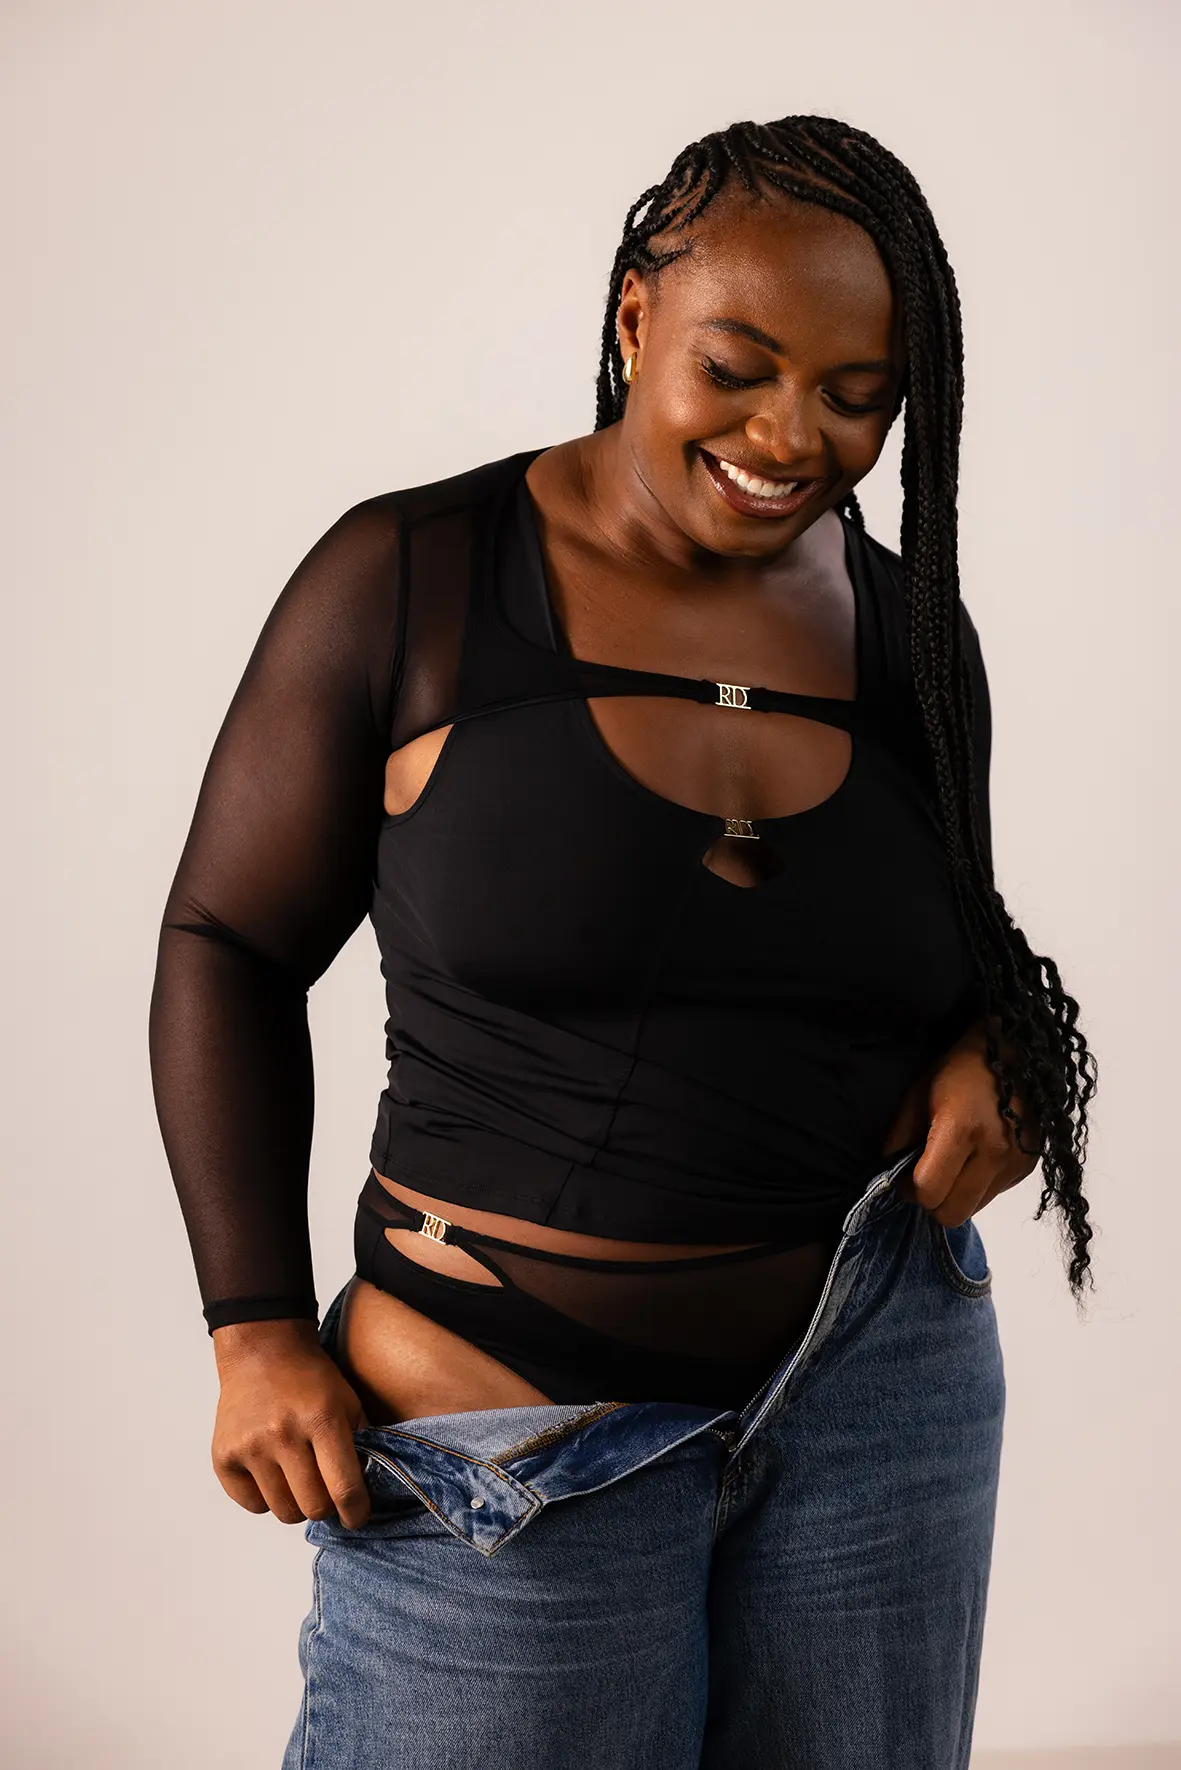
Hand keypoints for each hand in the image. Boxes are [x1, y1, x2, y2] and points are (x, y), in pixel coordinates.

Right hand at [211, 1319, 372, 1528]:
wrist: (261, 1351)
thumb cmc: (311, 1378)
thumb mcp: (348, 1401)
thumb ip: (360, 1445)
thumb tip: (365, 1494)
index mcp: (321, 1419)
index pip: (344, 1488)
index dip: (356, 1512)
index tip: (358, 1517)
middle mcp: (283, 1434)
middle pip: (313, 1506)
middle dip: (326, 1506)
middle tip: (326, 1490)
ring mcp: (250, 1446)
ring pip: (283, 1511)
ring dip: (296, 1503)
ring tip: (299, 1479)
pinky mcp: (224, 1456)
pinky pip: (253, 1504)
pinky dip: (266, 1497)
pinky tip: (272, 1472)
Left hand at [884, 1018, 1040, 1226]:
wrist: (1014, 1052)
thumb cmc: (958, 1071)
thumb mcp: (916, 1097)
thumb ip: (899, 1141)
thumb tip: (891, 1178)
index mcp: (961, 1129)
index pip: (929, 1191)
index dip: (910, 1189)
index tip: (907, 1175)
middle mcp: (995, 1151)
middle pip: (953, 1213)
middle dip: (934, 1201)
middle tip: (929, 1177)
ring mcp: (1016, 1162)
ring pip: (974, 1210)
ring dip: (957, 1196)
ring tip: (954, 1164)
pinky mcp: (1028, 1167)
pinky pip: (993, 1195)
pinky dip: (979, 1186)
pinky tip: (976, 1157)